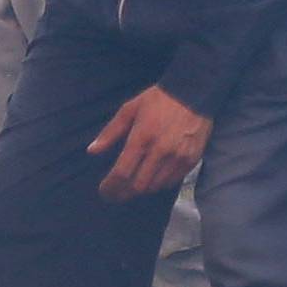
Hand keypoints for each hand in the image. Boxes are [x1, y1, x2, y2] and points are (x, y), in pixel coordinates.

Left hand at [88, 86, 211, 201]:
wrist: (194, 92)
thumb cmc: (158, 100)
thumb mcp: (129, 109)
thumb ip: (110, 132)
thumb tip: (92, 151)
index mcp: (141, 137)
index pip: (122, 172)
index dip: (110, 187)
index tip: (104, 191)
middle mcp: (160, 151)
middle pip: (138, 185)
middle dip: (123, 193)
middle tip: (116, 193)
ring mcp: (177, 158)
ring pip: (155, 186)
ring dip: (141, 189)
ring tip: (132, 186)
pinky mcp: (191, 160)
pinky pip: (172, 182)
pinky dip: (159, 184)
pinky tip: (152, 178)